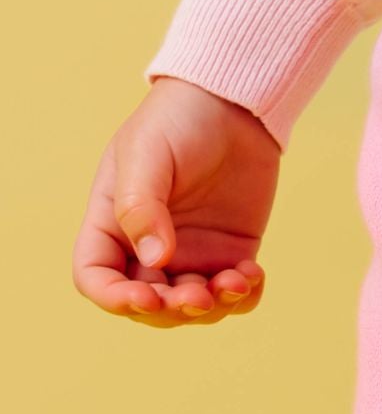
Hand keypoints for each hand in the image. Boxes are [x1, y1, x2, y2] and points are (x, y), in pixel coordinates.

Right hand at [73, 79, 279, 326]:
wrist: (232, 102)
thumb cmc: (177, 120)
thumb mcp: (147, 154)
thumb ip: (141, 207)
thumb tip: (154, 261)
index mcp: (111, 224)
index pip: (96, 278)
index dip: (115, 299)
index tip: (146, 296)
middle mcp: (145, 247)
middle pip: (148, 305)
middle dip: (171, 310)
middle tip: (199, 296)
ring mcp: (189, 254)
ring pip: (192, 309)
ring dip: (213, 308)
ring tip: (236, 281)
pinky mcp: (229, 254)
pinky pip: (233, 295)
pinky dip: (243, 297)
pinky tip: (252, 274)